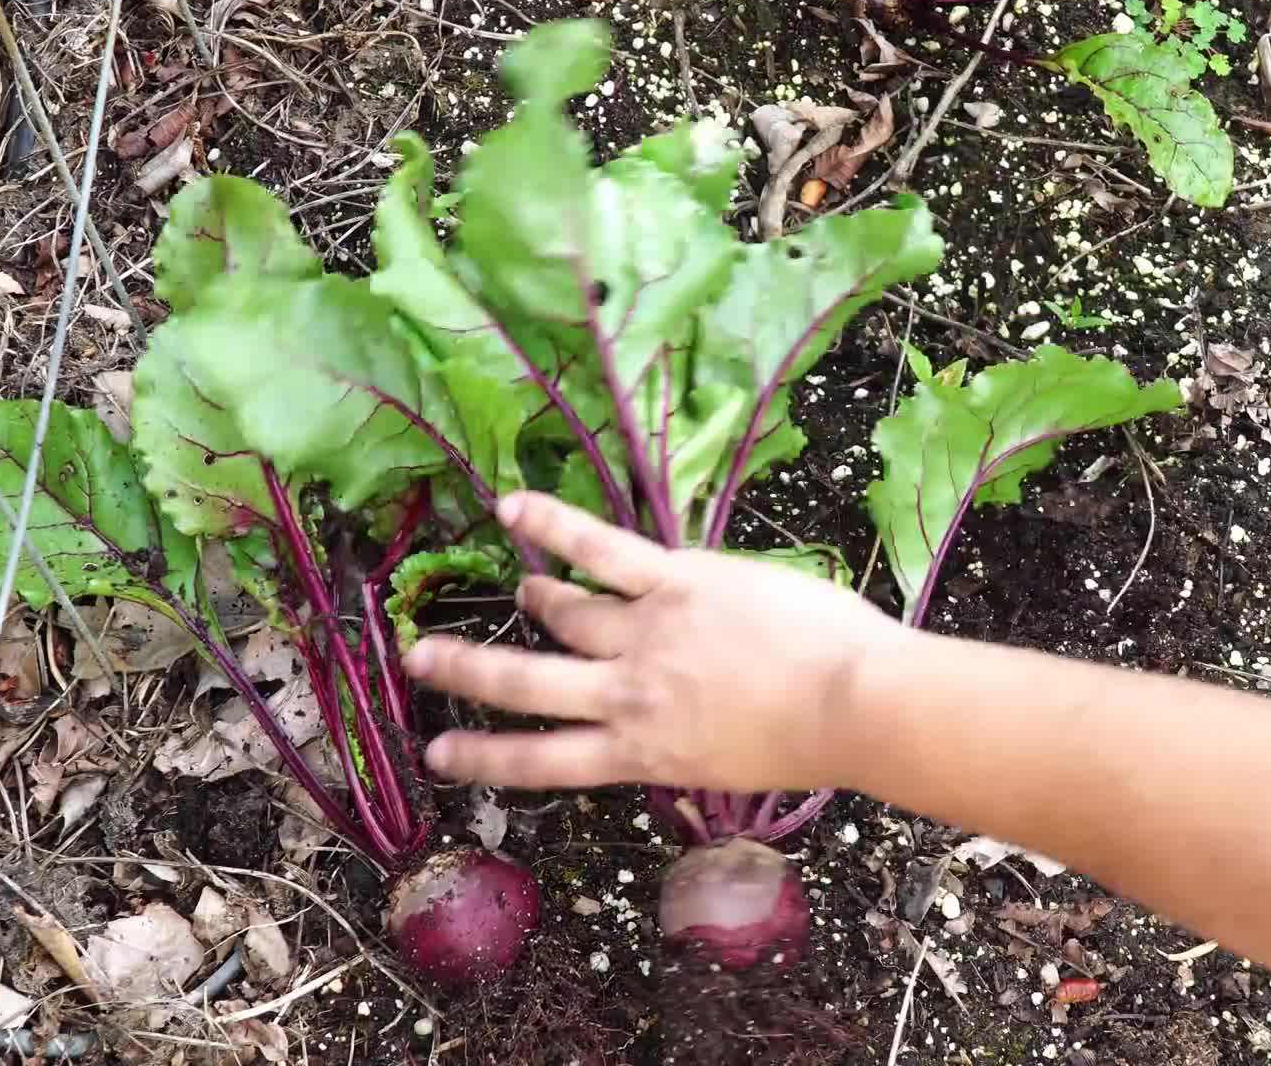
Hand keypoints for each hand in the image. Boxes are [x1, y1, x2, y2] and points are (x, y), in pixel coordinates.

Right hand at [403, 491, 908, 794]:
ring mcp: (645, 636)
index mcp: (643, 752)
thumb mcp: (729, 763)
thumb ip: (685, 741)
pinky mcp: (673, 583)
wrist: (851, 703)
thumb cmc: (813, 742)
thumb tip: (671, 723)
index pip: (546, 763)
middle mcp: (628, 697)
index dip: (486, 755)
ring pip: (564, 613)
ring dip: (535, 597)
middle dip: (467, 671)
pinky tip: (511, 507)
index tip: (439, 750)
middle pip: (527, 684)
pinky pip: (598, 548)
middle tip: (419, 658)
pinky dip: (551, 526)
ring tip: (518, 587)